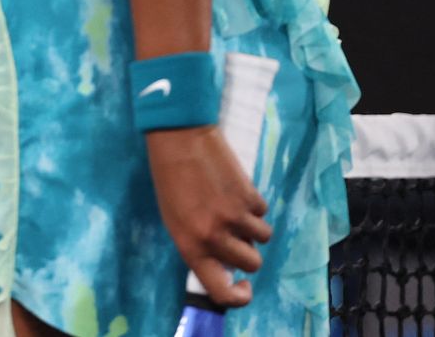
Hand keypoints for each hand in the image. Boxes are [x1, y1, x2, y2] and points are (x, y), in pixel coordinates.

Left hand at [145, 125, 272, 308]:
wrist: (179, 137)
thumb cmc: (171, 179)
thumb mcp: (175, 219)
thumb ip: (199, 245)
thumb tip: (226, 264)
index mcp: (190, 246)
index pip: (220, 291)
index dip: (238, 297)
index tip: (244, 287)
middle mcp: (213, 237)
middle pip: (252, 264)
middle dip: (249, 252)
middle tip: (237, 235)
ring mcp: (234, 217)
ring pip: (263, 238)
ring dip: (253, 227)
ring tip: (234, 207)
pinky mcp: (249, 197)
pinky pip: (262, 213)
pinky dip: (253, 205)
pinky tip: (234, 189)